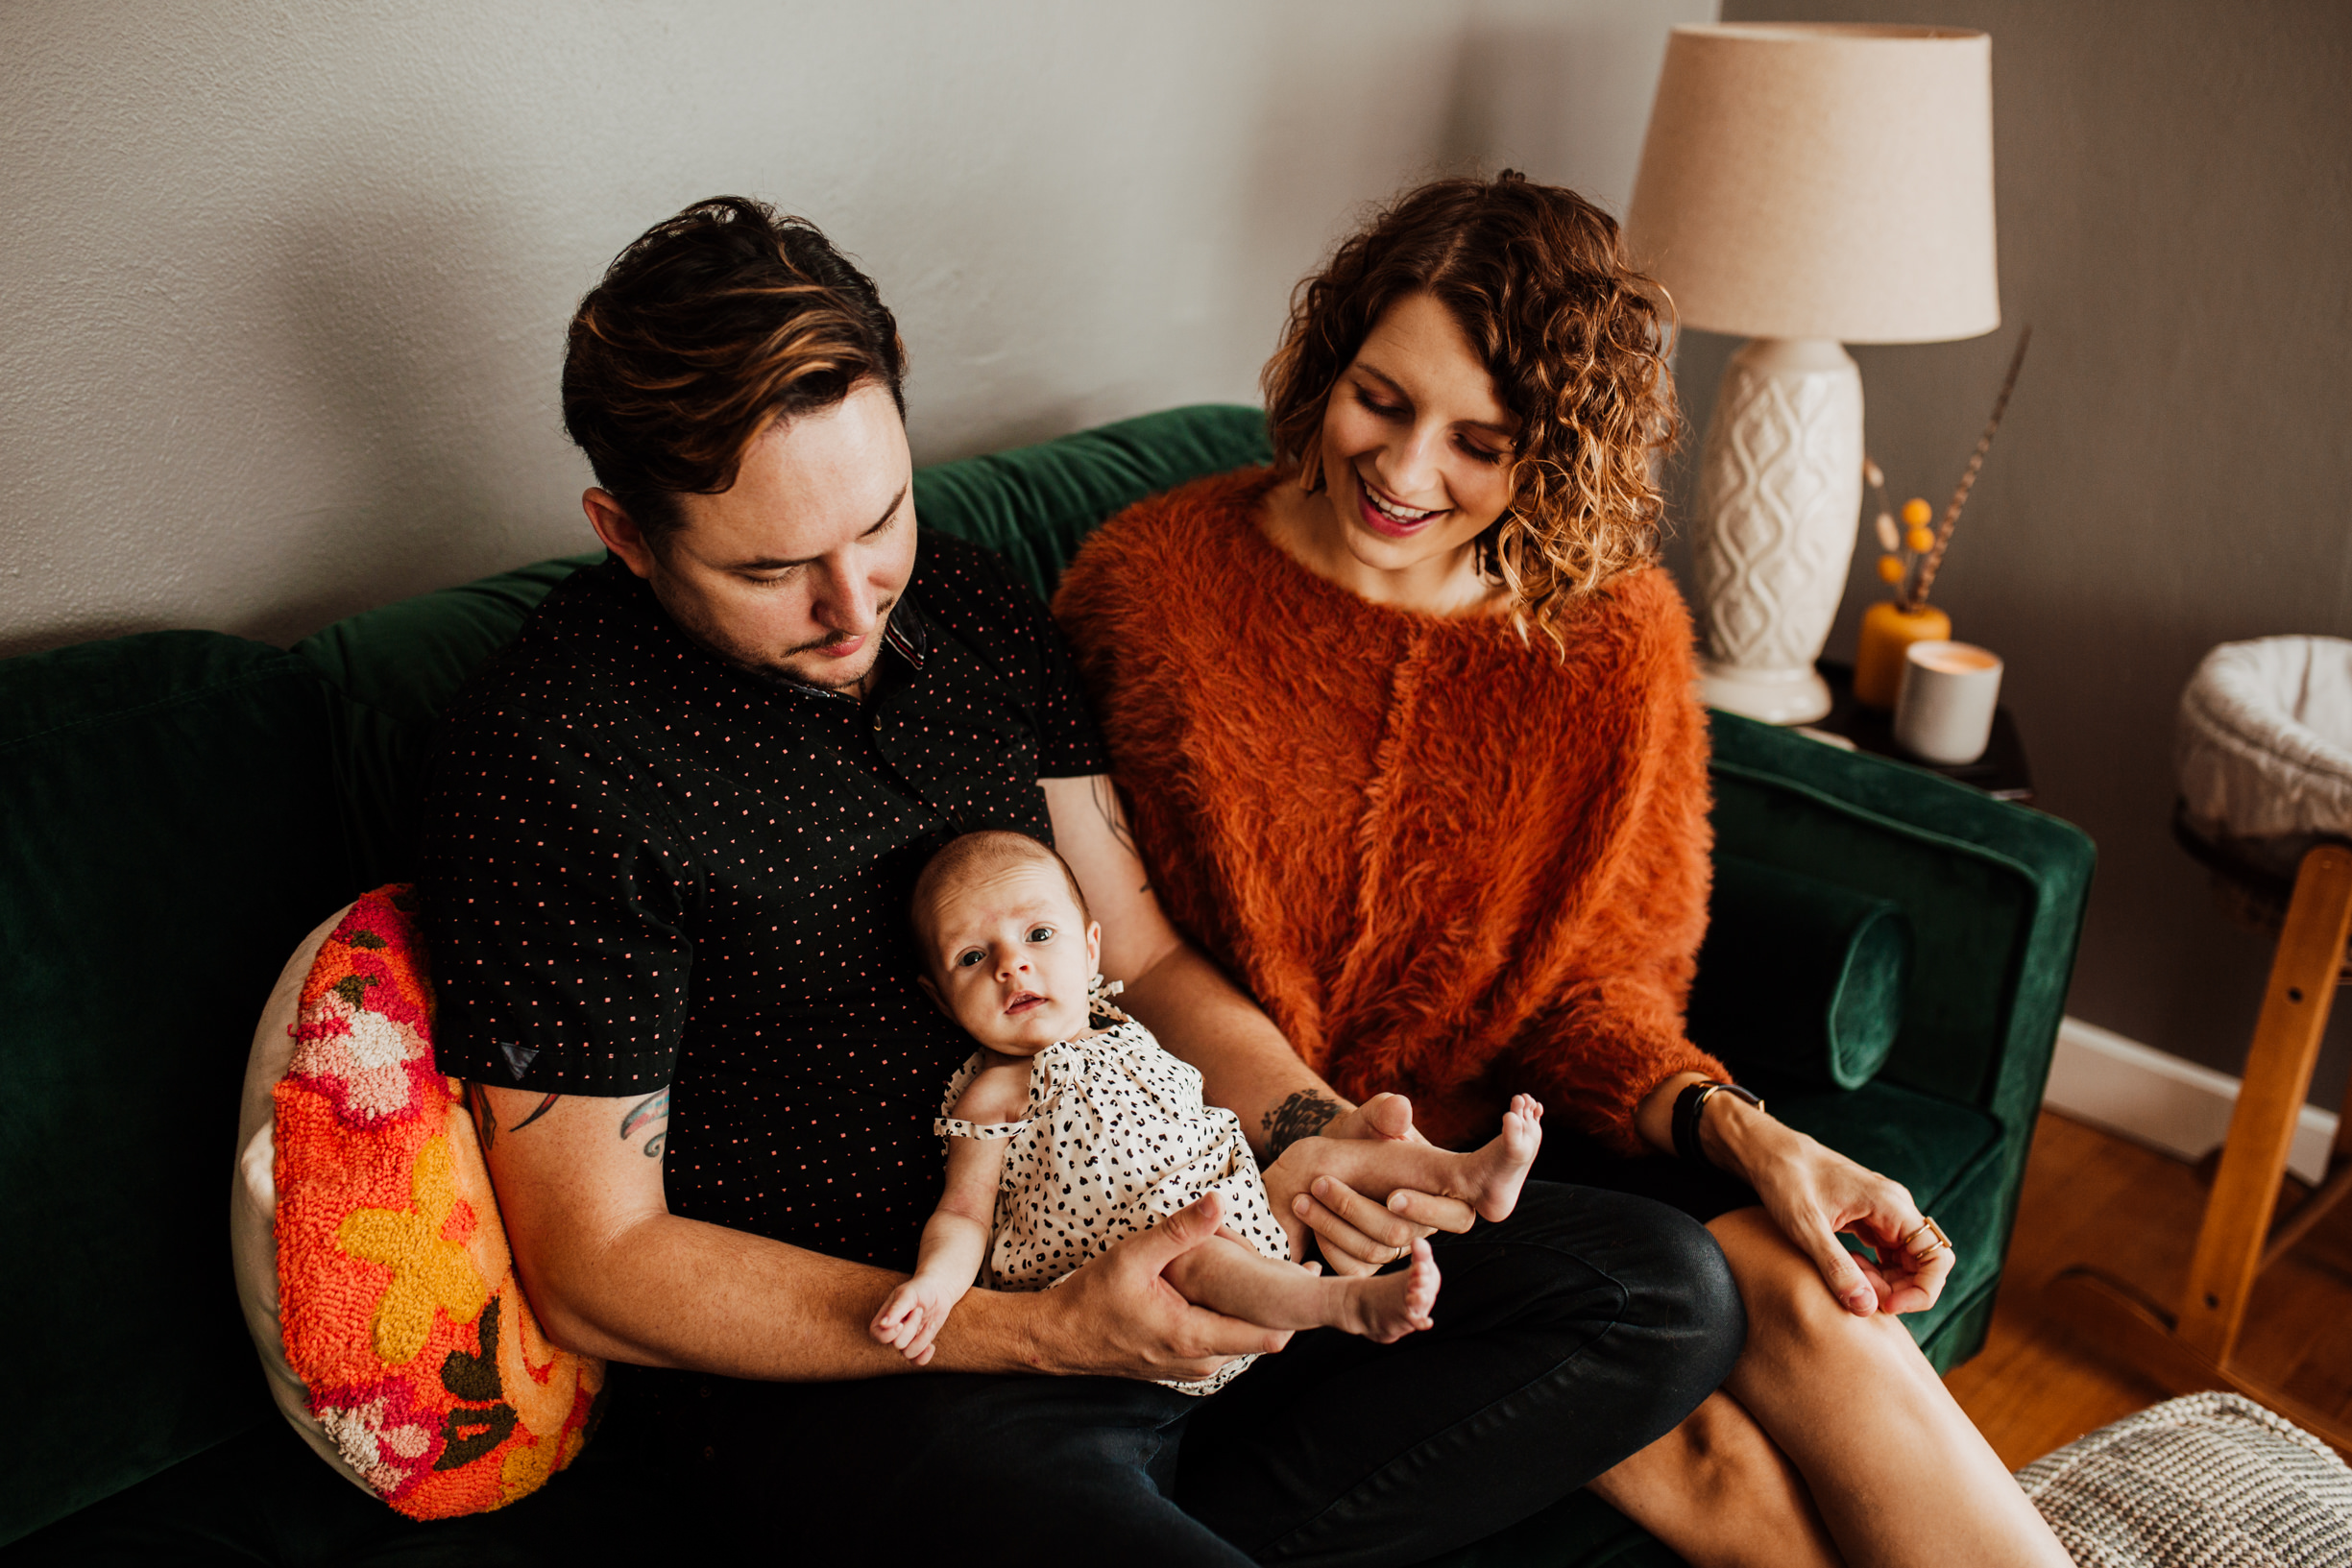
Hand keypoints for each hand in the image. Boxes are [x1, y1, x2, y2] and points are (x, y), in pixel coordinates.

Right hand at [872, 1277, 959, 1365]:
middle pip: (897, 1344)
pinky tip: (932, 1345)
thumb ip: (896, 1309)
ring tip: (930, 1322)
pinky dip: (925, 1356)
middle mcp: (893, 1332)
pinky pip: (918, 1361)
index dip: (888, 1334)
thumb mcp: (907, 1294)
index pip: (876, 1335)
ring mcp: (907, 1340)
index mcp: (885, 1318)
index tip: (901, 1322)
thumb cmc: (920, 1289)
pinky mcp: (920, 1344)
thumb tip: (883, 1324)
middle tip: (919, 1310)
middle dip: (912, 1327)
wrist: (938, 1290)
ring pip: (909, 1353)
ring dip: (923, 1338)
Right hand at [1036, 1192, 1292, 1379]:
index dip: (1292, 1307)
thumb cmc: (1092, 1298)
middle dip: (1280, 1304)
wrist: (1058, 1338)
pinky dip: (1236, 1318)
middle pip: (1262, 1337)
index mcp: (1194, 1338)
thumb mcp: (1134, 1256)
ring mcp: (1192, 1367)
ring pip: (1243, 1340)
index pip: (1267, 1335)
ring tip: (1273, 1273)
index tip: (1306, 1276)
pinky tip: (1237, 1290)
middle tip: (1298, 1265)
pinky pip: (1224, 1343)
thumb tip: (1219, 1201)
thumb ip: (1180, 1231)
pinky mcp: (1183, 1364)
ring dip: (1258, 1311)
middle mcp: (1200, 1362)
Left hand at [1269, 1093, 1476, 1278]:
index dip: (1427, 1210)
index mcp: (1440, 1190)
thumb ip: (1385, 1113)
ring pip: (1374, 1252)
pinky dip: (1327, 1246)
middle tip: (1321, 1183)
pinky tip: (1308, 1220)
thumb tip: (1400, 1108)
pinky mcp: (1368, 1262)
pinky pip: (1352, 1268)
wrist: (1326, 1163)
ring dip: (1332, 1224)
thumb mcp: (1371, 1120)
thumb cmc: (1360, 1137)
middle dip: (1357, 1210)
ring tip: (1303, 1197)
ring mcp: (1396, 1247)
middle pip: (1403, 1234)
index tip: (1392, 1196)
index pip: (1457, 1214)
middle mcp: (1423, 1225)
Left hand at [1713, 1106, 1952, 1316]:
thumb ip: (1836, 1267)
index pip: (1937, 1257)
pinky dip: (1873, 1269)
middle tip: (1857, 1292)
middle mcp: (1895, 1207)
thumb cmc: (1786, 1181)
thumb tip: (1866, 1308)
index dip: (1922, 1290)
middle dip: (1898, 1289)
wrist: (1769, 1153)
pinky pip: (1887, 1253)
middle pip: (1923, 1263)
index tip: (1887, 1304)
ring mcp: (1884, 1212)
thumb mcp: (1806, 1228)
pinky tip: (1845, 1267)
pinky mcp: (1870, 1218)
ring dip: (1884, 1281)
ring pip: (1905, 1260)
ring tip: (1846, 1277)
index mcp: (1891, 1205)